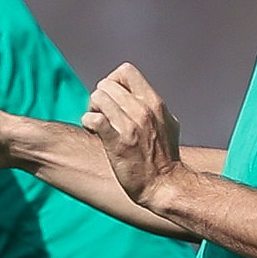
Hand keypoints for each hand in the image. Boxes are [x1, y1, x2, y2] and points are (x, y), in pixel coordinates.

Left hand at [82, 63, 182, 208]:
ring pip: (97, 97)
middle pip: (106, 84)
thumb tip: (139, 94)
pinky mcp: (117, 143)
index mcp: (154, 102)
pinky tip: (94, 133)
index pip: (126, 71)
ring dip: (93, 110)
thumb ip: (153, 106)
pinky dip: (88, 123)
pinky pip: (93, 119)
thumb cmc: (164, 157)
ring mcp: (130, 126)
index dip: (113, 81)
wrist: (165, 186)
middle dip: (100, 98)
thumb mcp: (167, 123)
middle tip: (103, 115)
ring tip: (98, 125)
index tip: (114, 100)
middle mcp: (143, 110)